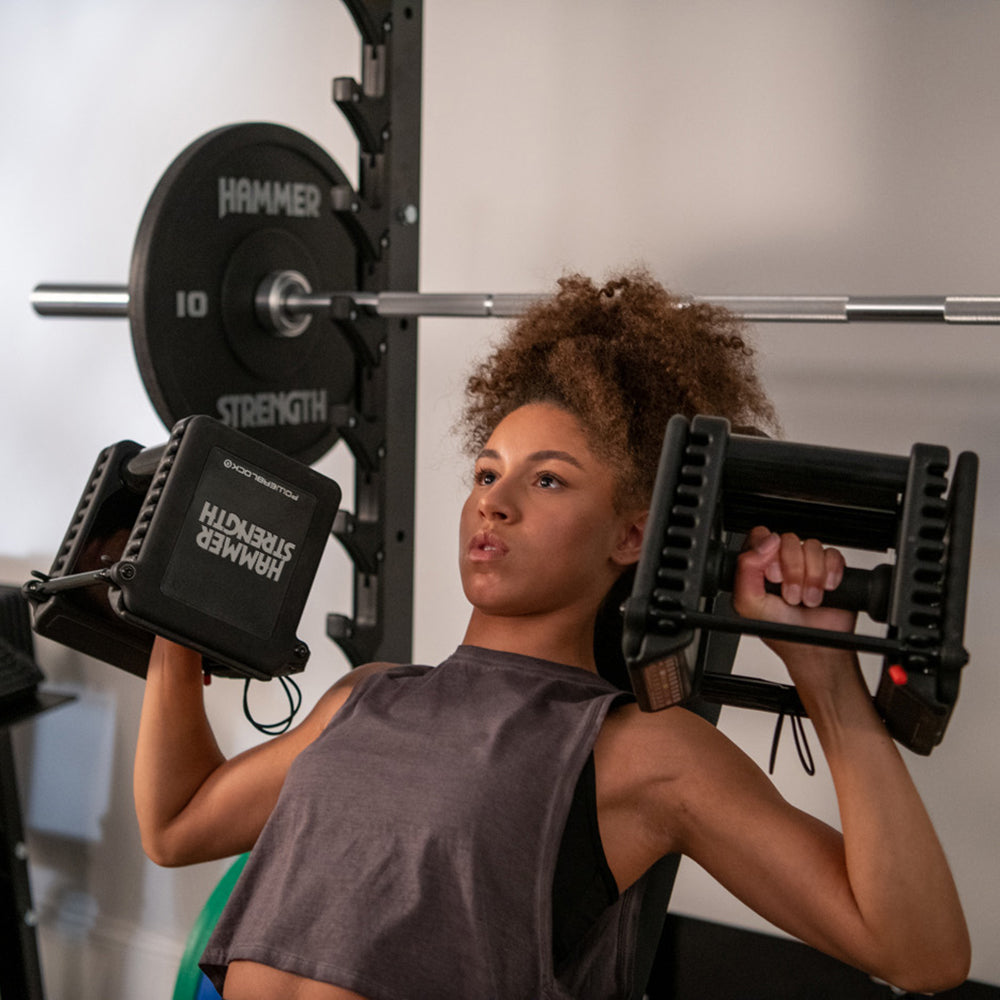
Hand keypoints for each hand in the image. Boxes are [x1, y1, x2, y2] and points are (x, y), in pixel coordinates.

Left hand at [732, 526, 857, 669]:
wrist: (815, 650)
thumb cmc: (779, 630)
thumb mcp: (749, 604)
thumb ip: (745, 569)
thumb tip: (765, 543)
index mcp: (759, 565)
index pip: (760, 536)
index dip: (767, 550)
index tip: (772, 576)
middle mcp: (782, 561)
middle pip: (788, 539)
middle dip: (792, 570)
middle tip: (790, 595)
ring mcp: (807, 563)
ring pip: (812, 546)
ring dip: (811, 577)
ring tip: (807, 600)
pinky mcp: (830, 568)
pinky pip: (833, 554)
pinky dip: (830, 574)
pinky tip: (826, 591)